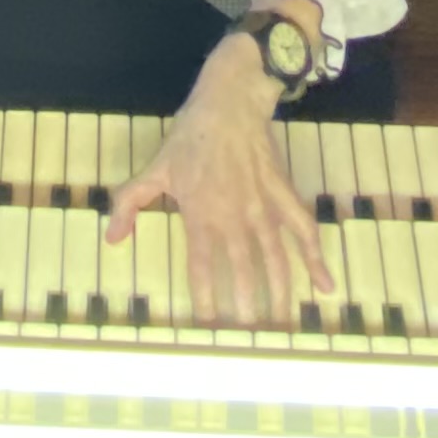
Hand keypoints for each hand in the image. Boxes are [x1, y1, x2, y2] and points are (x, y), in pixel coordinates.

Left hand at [107, 35, 331, 323]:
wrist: (229, 102)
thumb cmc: (189, 138)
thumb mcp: (154, 169)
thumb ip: (130, 203)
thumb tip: (113, 240)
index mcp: (201, 214)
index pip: (203, 267)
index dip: (205, 299)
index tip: (208, 327)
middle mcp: (234, 216)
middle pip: (243, 269)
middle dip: (247, 305)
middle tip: (250, 335)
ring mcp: (263, 206)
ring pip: (276, 256)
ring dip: (280, 291)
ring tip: (282, 323)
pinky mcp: (284, 193)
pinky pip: (303, 229)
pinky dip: (315, 257)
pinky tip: (325, 284)